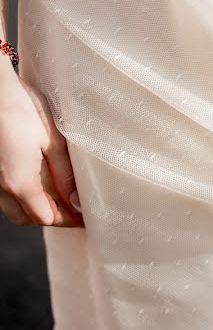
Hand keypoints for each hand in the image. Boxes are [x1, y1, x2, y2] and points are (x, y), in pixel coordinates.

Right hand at [0, 68, 82, 226]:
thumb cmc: (22, 109)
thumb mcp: (52, 140)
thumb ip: (65, 173)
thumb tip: (77, 200)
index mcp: (19, 183)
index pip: (47, 217)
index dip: (68, 220)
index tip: (86, 217)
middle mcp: (0, 188)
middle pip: (28, 218)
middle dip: (53, 218)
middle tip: (76, 210)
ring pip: (13, 209)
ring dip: (36, 209)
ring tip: (61, 198)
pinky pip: (4, 196)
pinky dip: (23, 198)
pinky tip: (39, 184)